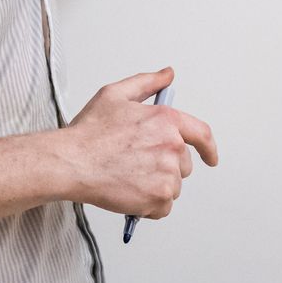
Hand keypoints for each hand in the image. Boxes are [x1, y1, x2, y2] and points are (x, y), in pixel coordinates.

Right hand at [60, 67, 218, 217]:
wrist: (71, 162)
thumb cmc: (89, 132)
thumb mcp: (116, 94)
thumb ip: (147, 83)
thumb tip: (167, 75)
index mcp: (166, 120)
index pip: (202, 134)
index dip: (209, 148)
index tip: (210, 157)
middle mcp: (172, 147)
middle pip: (183, 164)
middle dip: (165, 165)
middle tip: (136, 163)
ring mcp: (167, 175)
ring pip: (172, 186)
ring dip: (156, 185)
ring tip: (128, 176)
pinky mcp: (158, 199)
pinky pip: (163, 207)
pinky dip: (149, 205)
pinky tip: (129, 193)